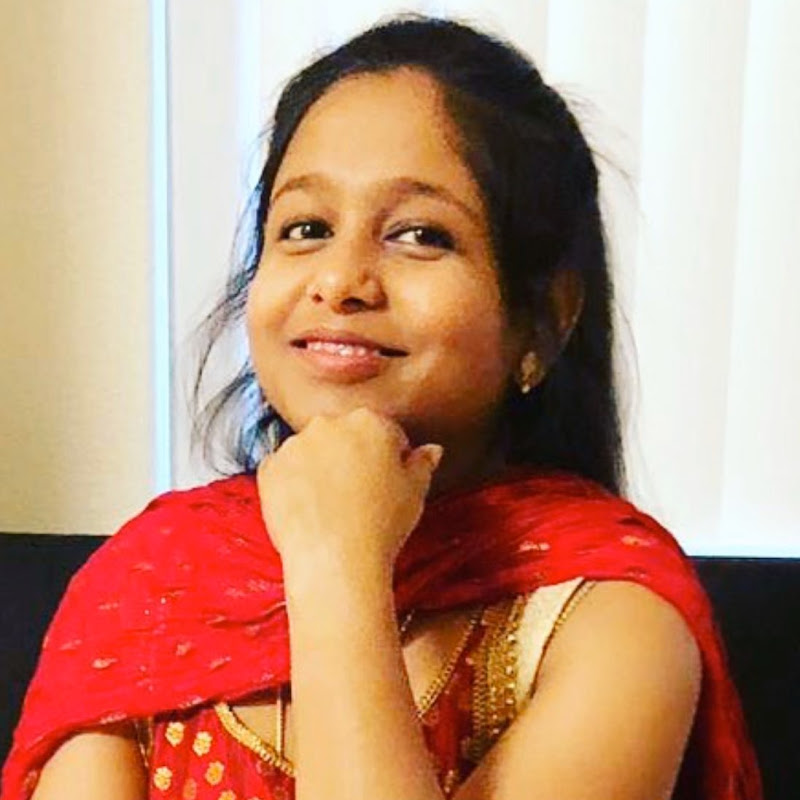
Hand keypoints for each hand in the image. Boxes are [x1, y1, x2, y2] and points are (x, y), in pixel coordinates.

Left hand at [256, 407, 442, 574]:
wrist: (335, 559)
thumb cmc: (382, 525)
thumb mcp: (416, 492)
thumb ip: (423, 463)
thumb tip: (431, 450)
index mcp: (370, 421)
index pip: (384, 431)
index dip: (389, 458)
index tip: (387, 482)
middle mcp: (329, 423)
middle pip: (343, 435)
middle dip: (351, 456)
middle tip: (359, 495)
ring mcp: (295, 444)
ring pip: (311, 450)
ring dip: (319, 467)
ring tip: (330, 506)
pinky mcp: (269, 467)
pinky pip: (283, 469)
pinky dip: (292, 484)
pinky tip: (308, 510)